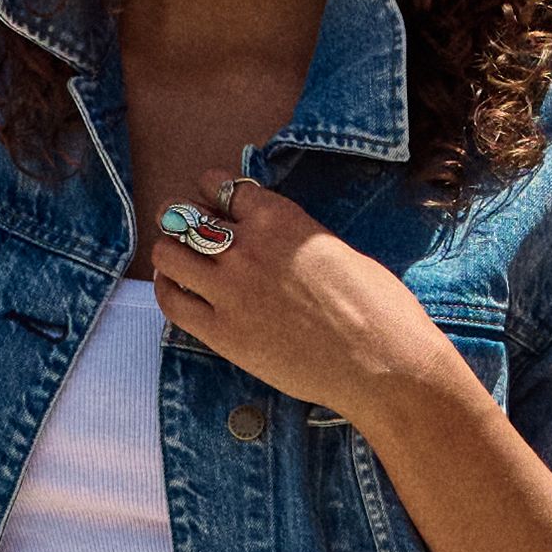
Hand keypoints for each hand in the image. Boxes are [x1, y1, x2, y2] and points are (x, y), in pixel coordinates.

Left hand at [139, 174, 472, 432]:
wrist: (383, 364)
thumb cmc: (378, 307)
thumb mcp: (335, 249)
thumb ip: (294, 238)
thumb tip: (274, 240)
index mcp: (279, 218)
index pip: (221, 187)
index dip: (211, 193)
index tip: (212, 203)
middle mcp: (247, 247)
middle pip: (184, 215)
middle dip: (180, 217)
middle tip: (184, 228)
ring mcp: (230, 291)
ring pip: (168, 253)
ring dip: (169, 251)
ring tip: (178, 259)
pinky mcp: (223, 334)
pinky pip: (172, 302)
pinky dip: (167, 289)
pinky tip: (176, 289)